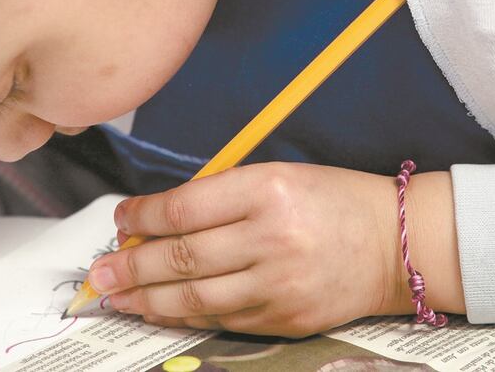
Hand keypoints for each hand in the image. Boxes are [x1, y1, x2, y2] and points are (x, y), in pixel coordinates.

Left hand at [85, 162, 403, 337]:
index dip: (142, 216)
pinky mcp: (285, 319)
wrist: (395, 243)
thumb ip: (220, 195)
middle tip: (98, 272)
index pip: (185, 208)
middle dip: (130, 265)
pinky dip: (184, 316)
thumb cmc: (332, 200)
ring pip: (194, 297)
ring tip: (116, 297)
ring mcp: (279, 284)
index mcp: (268, 190)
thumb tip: (157, 219)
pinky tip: (159, 311)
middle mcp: (271, 238)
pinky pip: (220, 320)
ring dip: (146, 299)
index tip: (120, 218)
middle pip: (181, 257)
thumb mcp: (278, 175)